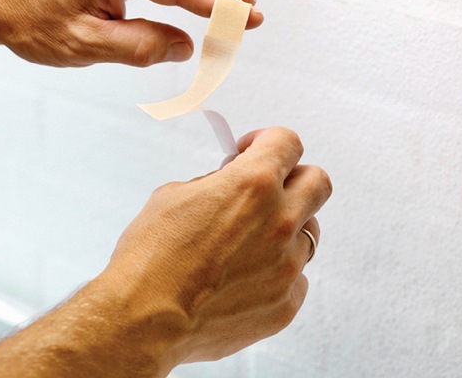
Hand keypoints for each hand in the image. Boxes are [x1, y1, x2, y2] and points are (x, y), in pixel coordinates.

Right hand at [98, 127, 331, 369]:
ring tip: (246, 244)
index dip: (269, 141)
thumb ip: (216, 182)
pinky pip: (296, 278)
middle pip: (317, 182)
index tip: (254, 152)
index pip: (287, 142)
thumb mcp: (175, 195)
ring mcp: (286, 265)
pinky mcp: (285, 303)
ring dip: (284, 230)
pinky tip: (243, 279)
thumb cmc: (151, 257)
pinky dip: (275, 273)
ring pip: (308, 233)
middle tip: (267, 190)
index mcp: (253, 184)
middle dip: (294, 179)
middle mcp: (279, 221)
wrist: (144, 320)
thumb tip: (230, 182)